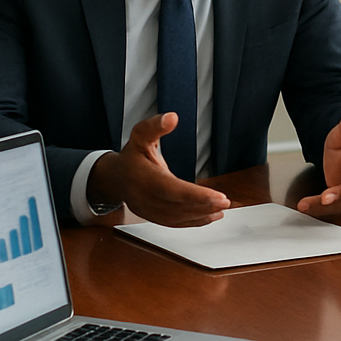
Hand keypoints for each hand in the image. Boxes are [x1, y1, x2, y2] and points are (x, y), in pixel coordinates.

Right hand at [88, 112, 230, 226]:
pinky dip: (194, 222)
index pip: (173, 190)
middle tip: (226, 201)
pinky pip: (176, 223)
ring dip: (202, 215)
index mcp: (144, 178)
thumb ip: (155, 126)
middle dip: (204, 205)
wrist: (115, 178)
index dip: (196, 195)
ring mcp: (149, 211)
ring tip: (221, 208)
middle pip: (178, 206)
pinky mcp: (154, 218)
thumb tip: (172, 118)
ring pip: (178, 217)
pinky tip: (210, 216)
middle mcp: (145, 198)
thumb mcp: (140, 135)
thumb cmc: (131, 157)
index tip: (218, 196)